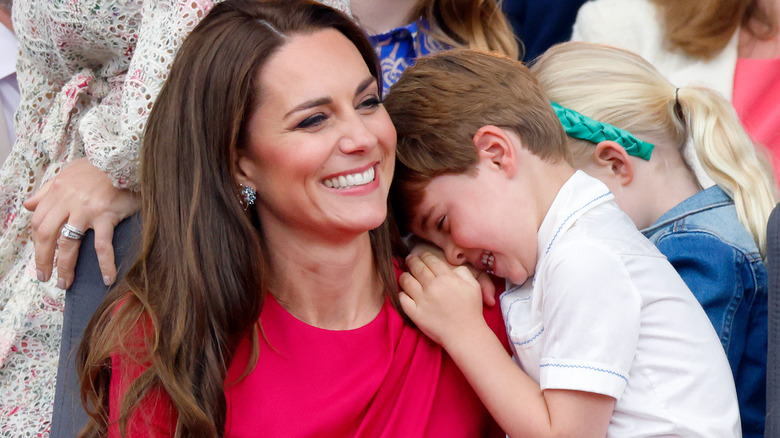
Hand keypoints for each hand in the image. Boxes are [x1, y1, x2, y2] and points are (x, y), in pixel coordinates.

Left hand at [24, 158, 140, 288]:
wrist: (125, 159)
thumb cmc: (99, 168)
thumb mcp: (68, 173)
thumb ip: (47, 190)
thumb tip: (28, 205)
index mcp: (57, 192)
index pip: (39, 222)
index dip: (37, 244)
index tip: (41, 258)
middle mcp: (67, 201)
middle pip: (47, 235)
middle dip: (44, 259)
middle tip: (45, 277)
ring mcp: (86, 210)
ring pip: (68, 244)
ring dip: (65, 267)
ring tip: (65, 283)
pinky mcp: (106, 216)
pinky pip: (102, 245)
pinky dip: (105, 264)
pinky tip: (108, 278)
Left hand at [399, 252, 485, 347]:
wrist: (465, 334)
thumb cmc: (471, 310)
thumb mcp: (474, 286)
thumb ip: (463, 272)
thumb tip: (450, 266)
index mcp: (447, 278)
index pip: (429, 260)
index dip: (423, 256)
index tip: (421, 256)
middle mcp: (432, 286)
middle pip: (416, 267)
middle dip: (411, 260)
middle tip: (409, 260)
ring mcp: (422, 300)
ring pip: (405, 280)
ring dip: (404, 275)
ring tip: (405, 276)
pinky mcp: (414, 313)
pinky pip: (401, 298)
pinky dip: (401, 293)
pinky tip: (404, 292)